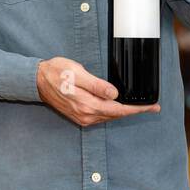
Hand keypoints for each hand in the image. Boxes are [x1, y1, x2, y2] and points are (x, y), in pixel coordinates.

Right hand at [36, 57, 159, 126]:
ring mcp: (82, 117)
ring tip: (140, 107)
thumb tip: (115, 94)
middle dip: (135, 111)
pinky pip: (102, 116)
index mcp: (87, 105)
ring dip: (125, 112)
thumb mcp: (78, 74)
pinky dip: (113, 112)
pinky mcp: (79, 115)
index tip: (152, 107)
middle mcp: (86, 115)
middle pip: (117, 115)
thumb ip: (97, 85)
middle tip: (152, 106)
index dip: (137, 109)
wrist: (37, 80)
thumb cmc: (56, 73)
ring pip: (110, 116)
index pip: (119, 110)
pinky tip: (119, 106)